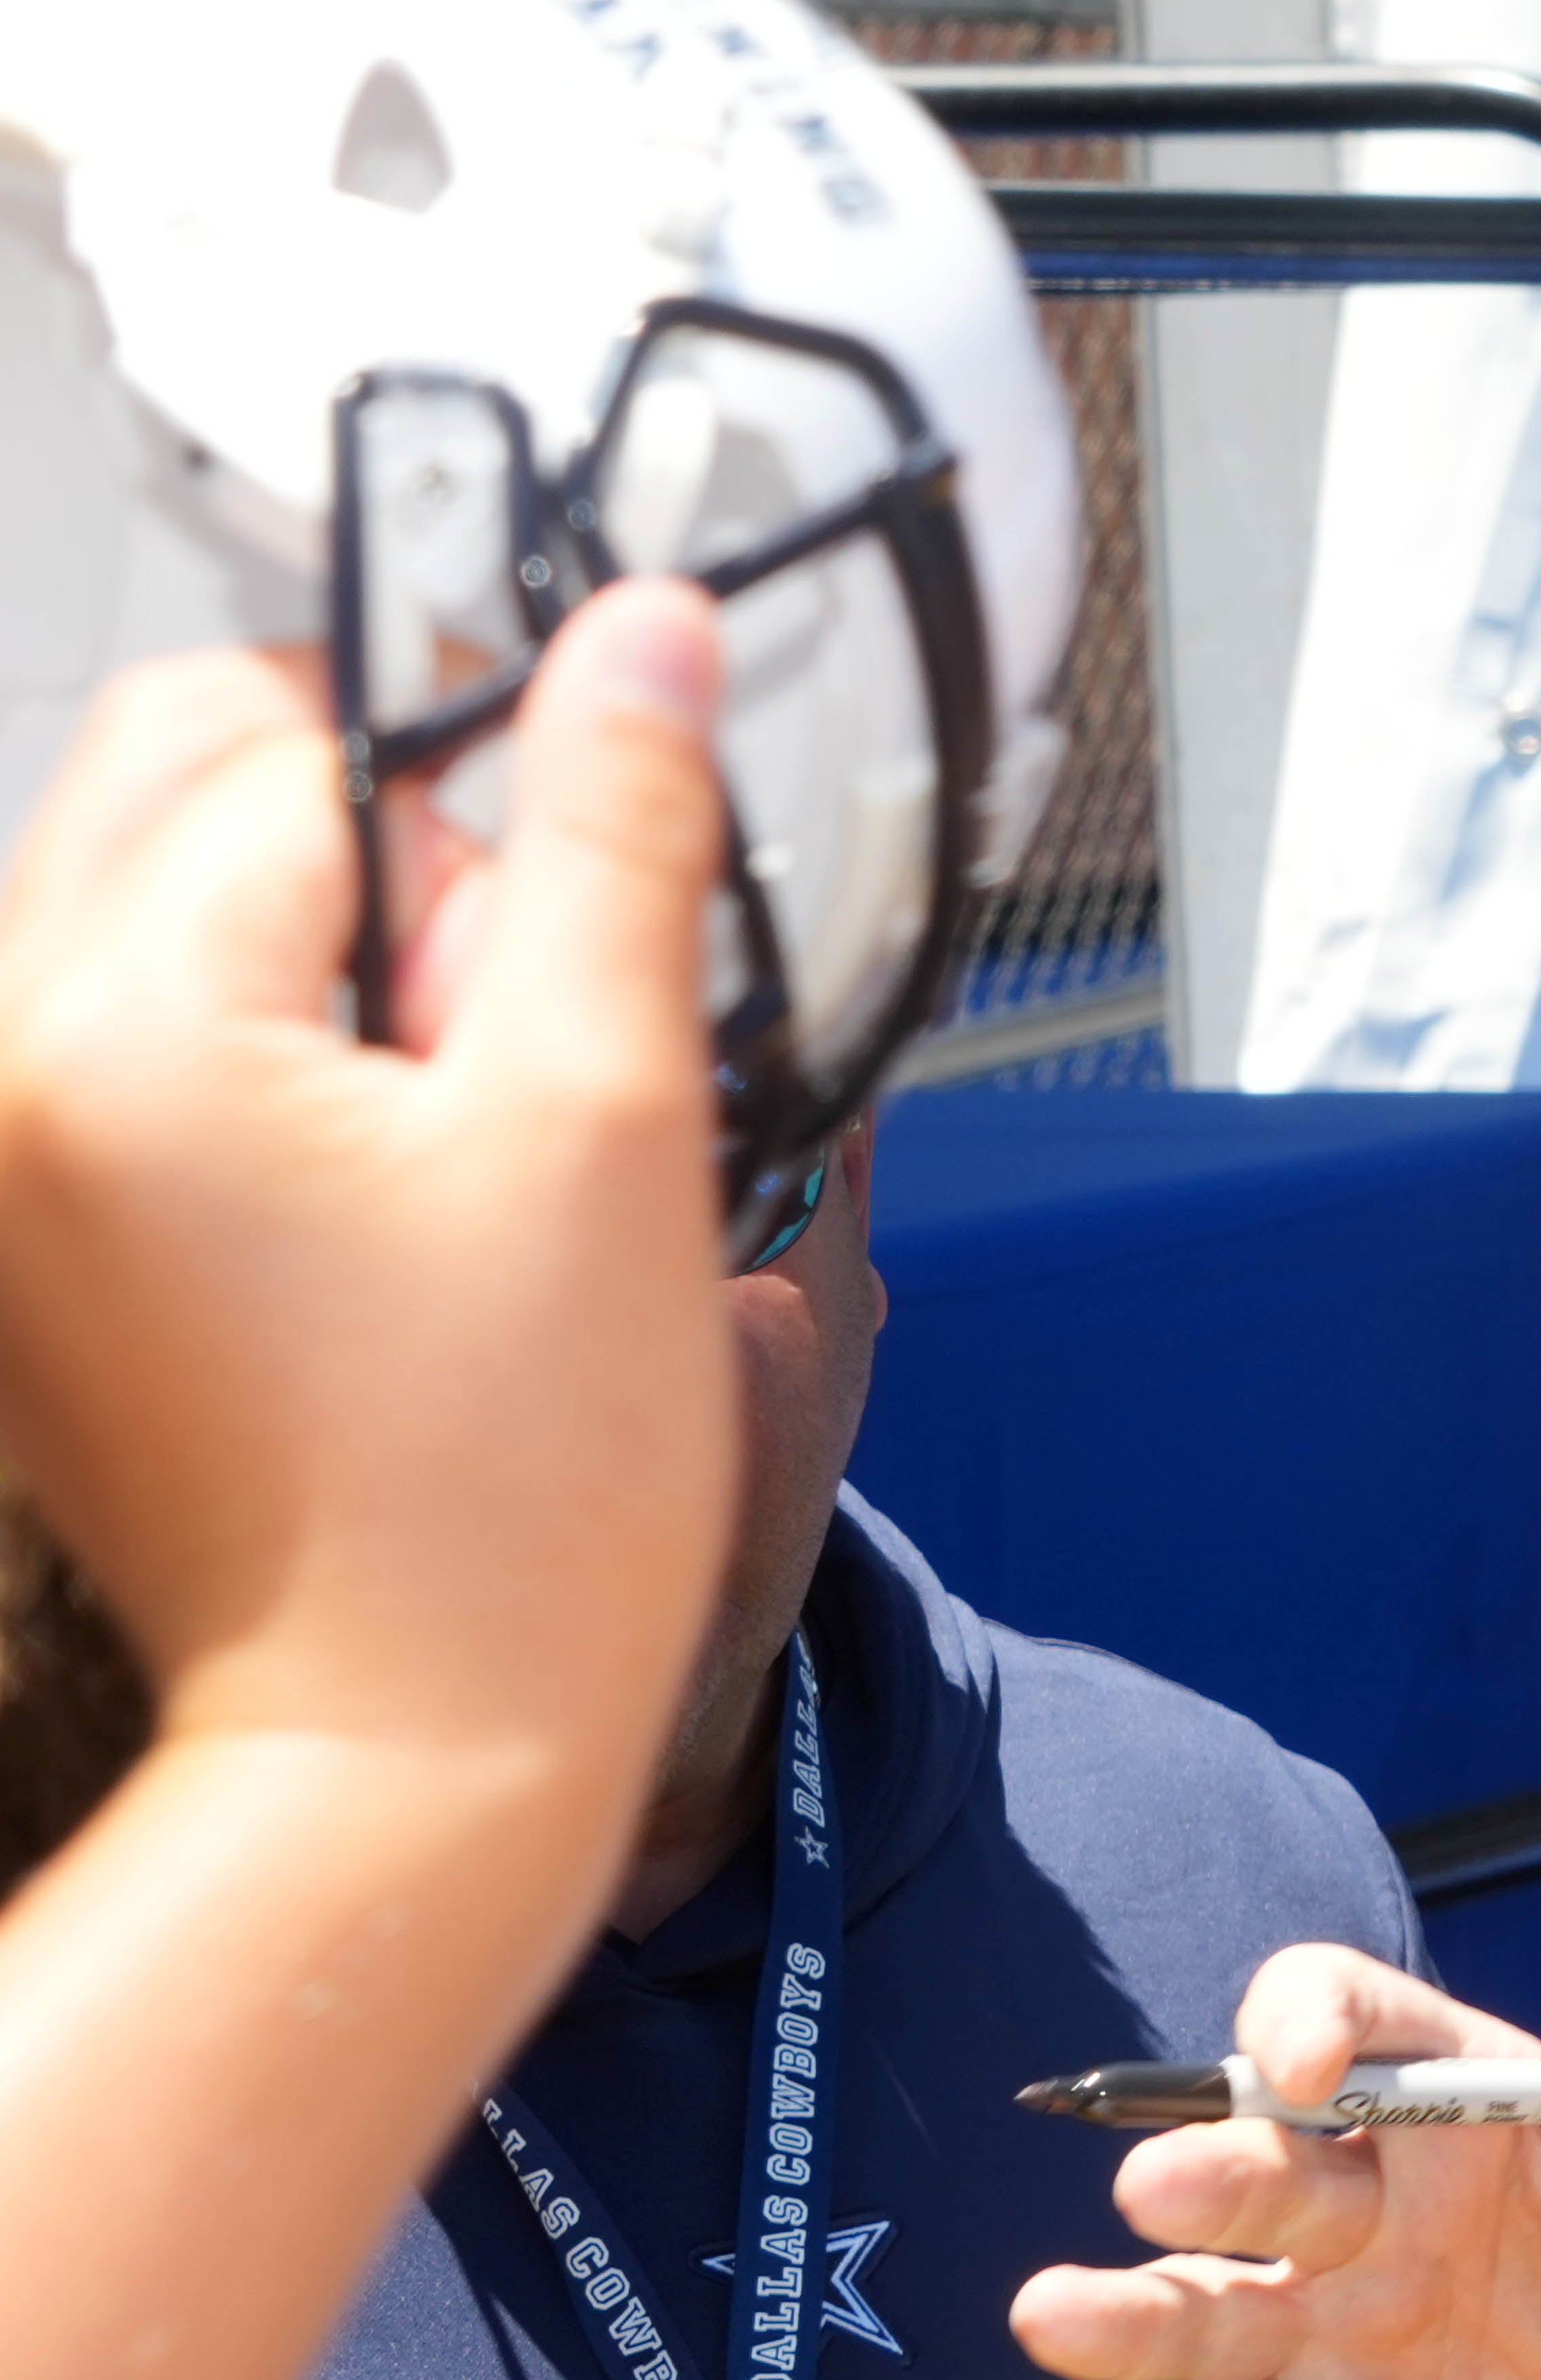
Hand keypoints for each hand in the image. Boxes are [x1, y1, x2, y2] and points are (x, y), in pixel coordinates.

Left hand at [0, 601, 733, 1771]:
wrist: (412, 1744)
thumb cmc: (513, 1495)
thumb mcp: (609, 1123)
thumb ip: (612, 840)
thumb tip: (638, 636)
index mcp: (111, 1027)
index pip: (297, 743)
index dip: (475, 812)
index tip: (570, 931)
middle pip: (184, 781)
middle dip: (373, 854)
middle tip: (498, 1039)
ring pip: (155, 894)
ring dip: (321, 953)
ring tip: (438, 1141)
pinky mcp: (19, 1235)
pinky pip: (122, 1032)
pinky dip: (260, 1056)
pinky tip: (372, 1200)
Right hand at [1007, 1944, 1540, 2379]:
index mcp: (1477, 2114)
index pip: (1369, 2026)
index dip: (1315, 2019)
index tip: (1303, 2063)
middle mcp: (1386, 2209)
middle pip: (1273, 2163)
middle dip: (1216, 2167)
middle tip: (1166, 2190)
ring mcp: (1343, 2327)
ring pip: (1215, 2300)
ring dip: (1137, 2303)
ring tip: (1056, 2315)